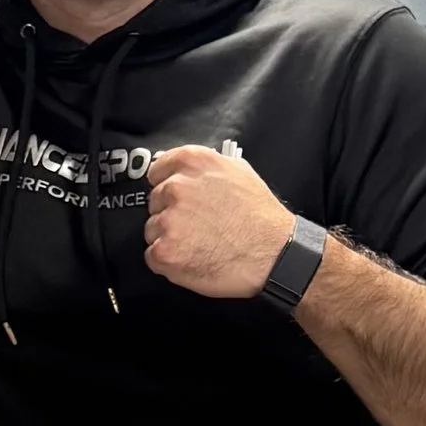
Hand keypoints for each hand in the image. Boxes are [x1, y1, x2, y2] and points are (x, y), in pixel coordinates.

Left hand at [142, 146, 295, 300]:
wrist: (273, 254)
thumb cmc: (261, 217)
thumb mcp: (239, 171)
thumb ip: (207, 168)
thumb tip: (190, 171)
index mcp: (192, 163)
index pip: (157, 170)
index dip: (166, 187)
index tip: (176, 199)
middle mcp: (176, 187)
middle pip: (155, 202)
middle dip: (170, 214)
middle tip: (197, 226)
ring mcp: (169, 220)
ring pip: (152, 230)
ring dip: (168, 239)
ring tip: (199, 244)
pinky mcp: (165, 251)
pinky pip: (152, 256)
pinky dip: (167, 262)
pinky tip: (191, 260)